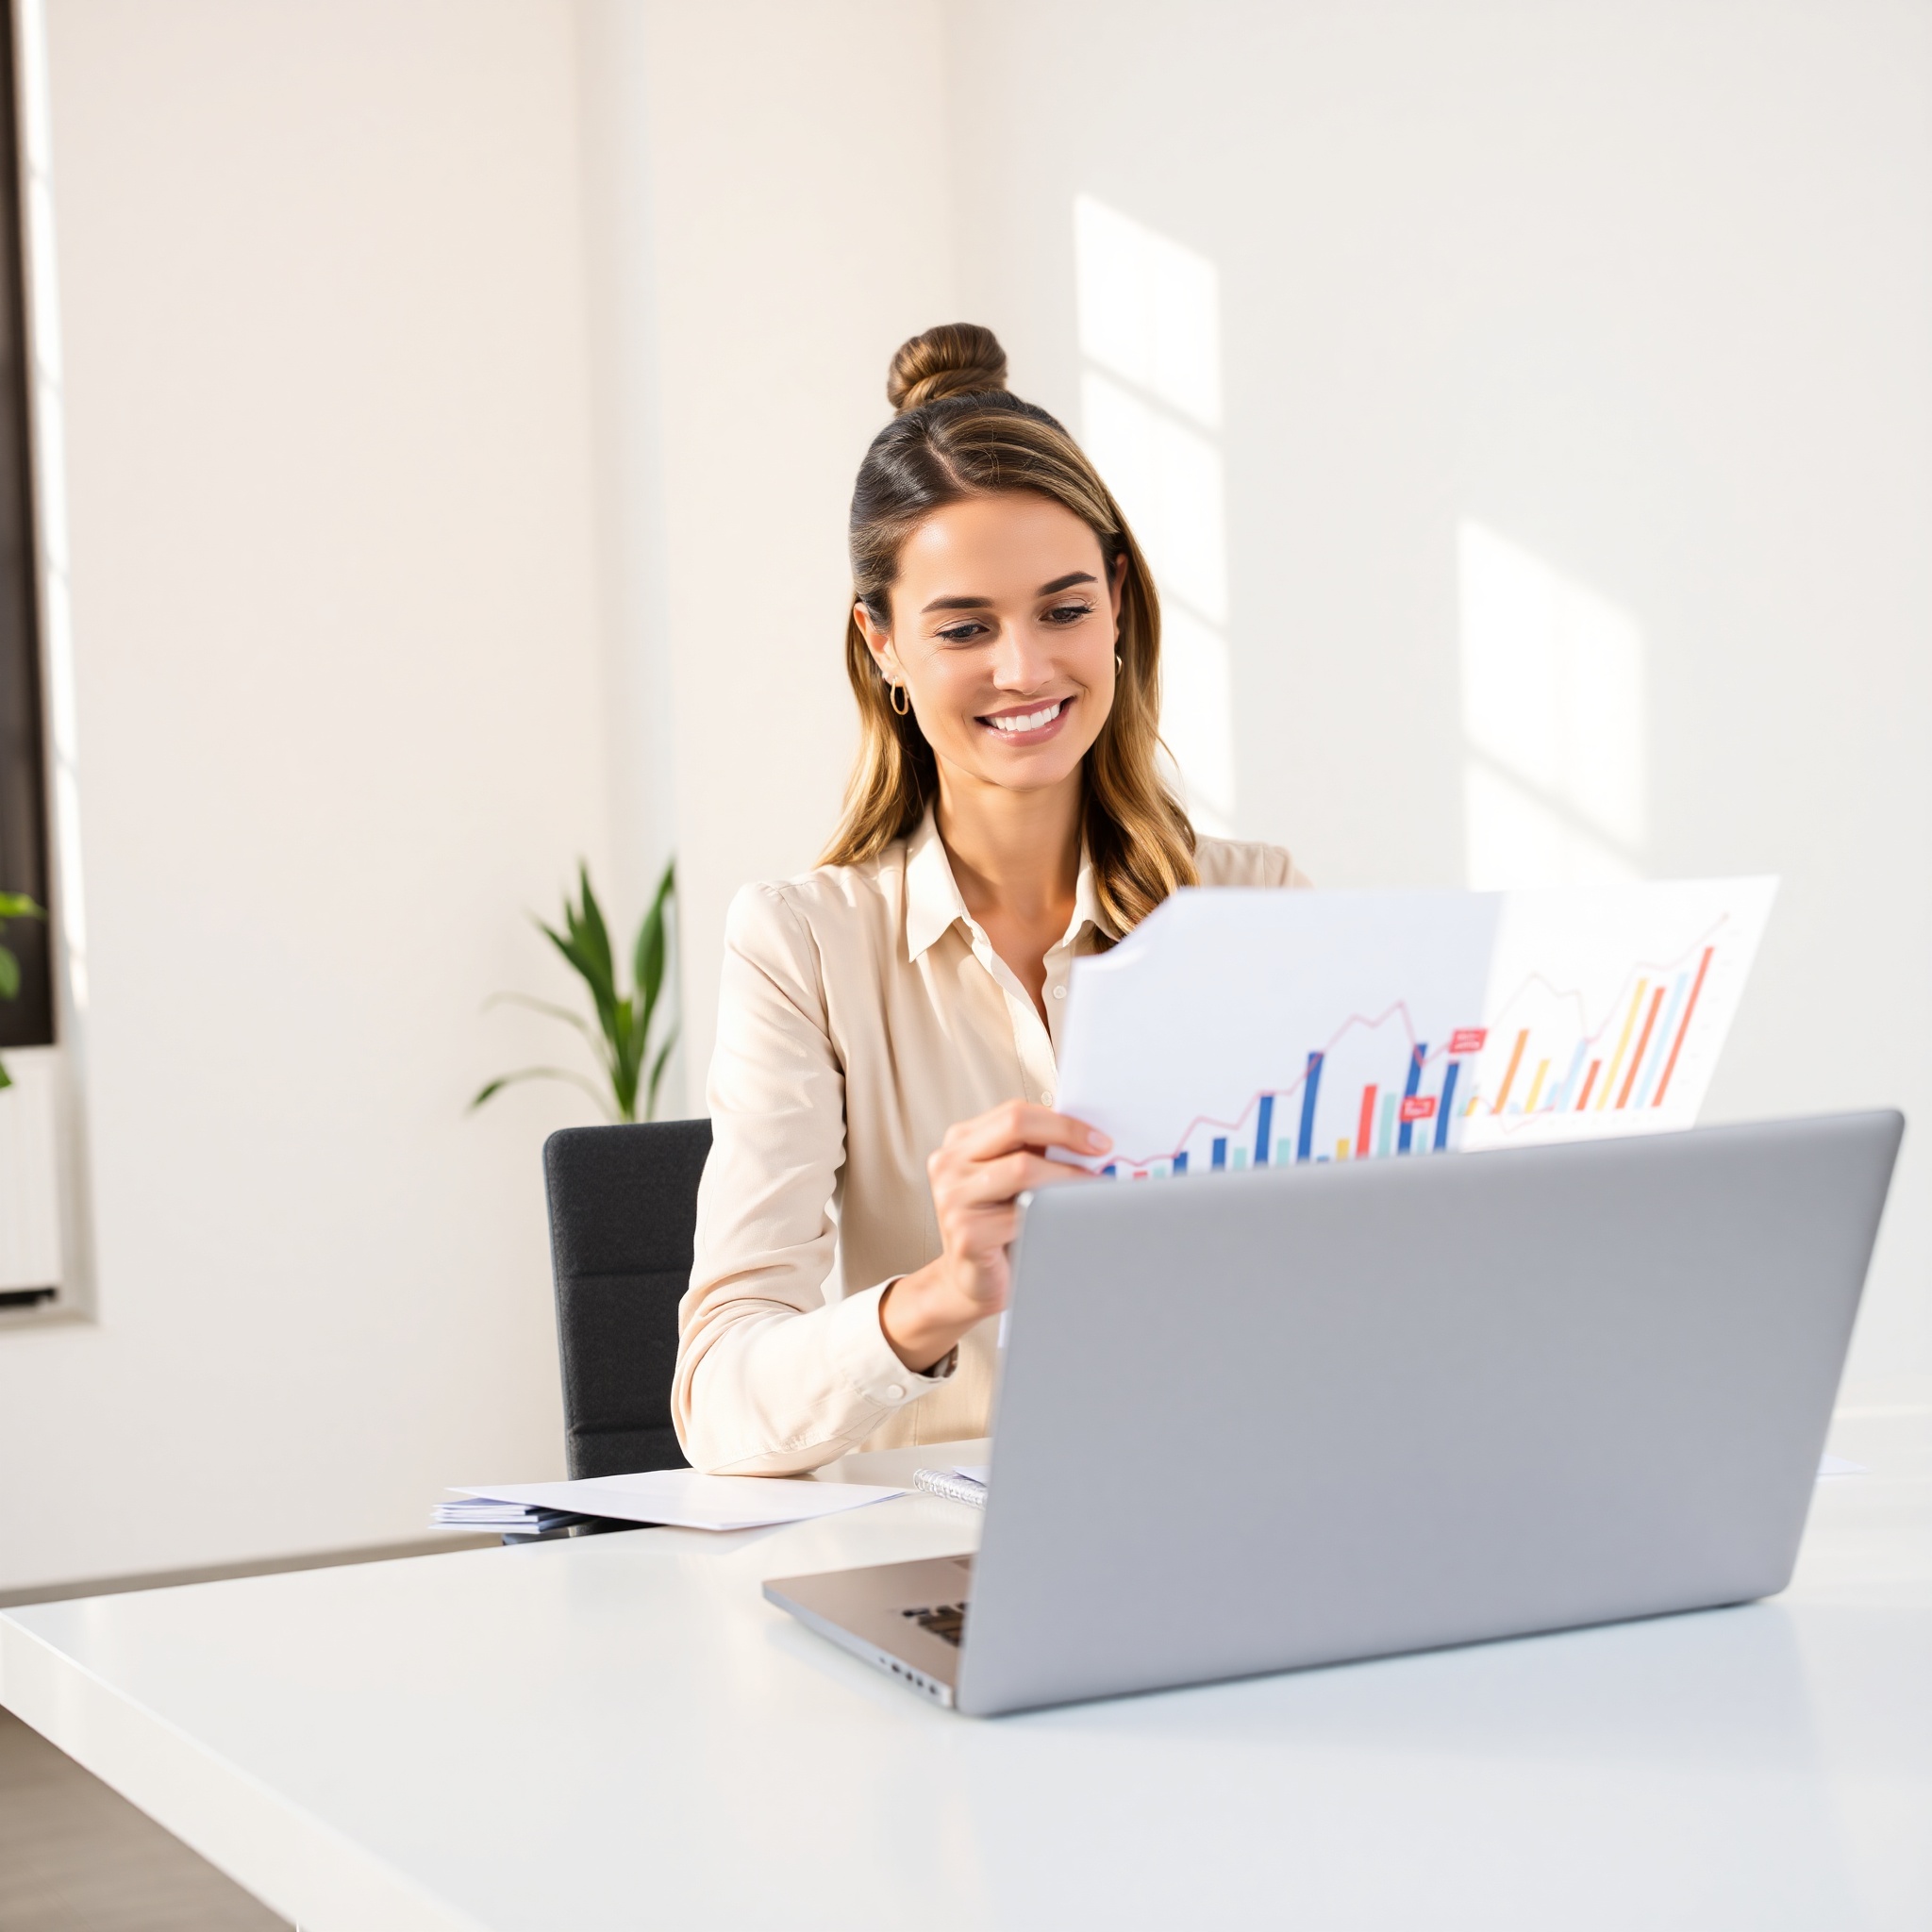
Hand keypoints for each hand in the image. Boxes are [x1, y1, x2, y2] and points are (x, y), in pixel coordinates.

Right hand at [879, 1101, 1109, 1372]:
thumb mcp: (1012, 1179)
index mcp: (960, 1142)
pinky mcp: (966, 1233)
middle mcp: (949, 1163)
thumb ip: (1035, 1153)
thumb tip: (1089, 1139)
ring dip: (1067, 1176)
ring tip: (1093, 1187)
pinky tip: (1070, 1218)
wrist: (971, 1280)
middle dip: (1066, 1135)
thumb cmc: (1000, 1226)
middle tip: (1101, 1152)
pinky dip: (1053, 1214)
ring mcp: (953, 1197)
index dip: (1062, 1121)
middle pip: (1015, 1125)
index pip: (1015, 1112)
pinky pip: (1021, 1214)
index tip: (1098, 1138)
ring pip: (1022, 1168)